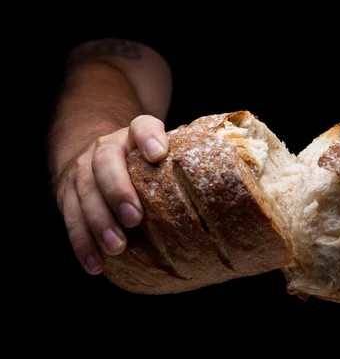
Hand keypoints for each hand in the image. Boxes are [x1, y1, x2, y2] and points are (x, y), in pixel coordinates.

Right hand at [55, 115, 168, 274]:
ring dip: (99, 223)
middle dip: (118, 191)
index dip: (148, 137)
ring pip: (85, 193)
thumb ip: (180, 166)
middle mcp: (104, 147)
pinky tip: (95, 264)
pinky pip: (71, 218)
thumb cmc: (142, 163)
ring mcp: (82, 170)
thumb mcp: (160, 154)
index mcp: (133, 135)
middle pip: (106, 163)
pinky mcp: (66, 194)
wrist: (97, 154)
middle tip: (133, 218)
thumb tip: (222, 195)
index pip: (142, 126)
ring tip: (116, 248)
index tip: (158, 153)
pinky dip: (82, 243)